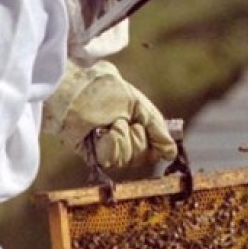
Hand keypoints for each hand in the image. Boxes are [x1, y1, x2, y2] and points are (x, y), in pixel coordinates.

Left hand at [42, 61, 176, 167]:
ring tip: (108, 122)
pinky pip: (114, 159)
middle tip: (121, 118)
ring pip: (131, 157)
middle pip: (146, 155)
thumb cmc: (102, 89)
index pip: (158, 147)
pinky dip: (110, 143)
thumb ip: (156, 127)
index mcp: (137, 126)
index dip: (157, 141)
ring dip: (122, 135)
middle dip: (137, 134)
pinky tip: (100, 132)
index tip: (146, 125)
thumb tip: (172, 152)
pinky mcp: (96, 157)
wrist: (75, 91)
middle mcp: (126, 141)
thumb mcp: (137, 104)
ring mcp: (111, 150)